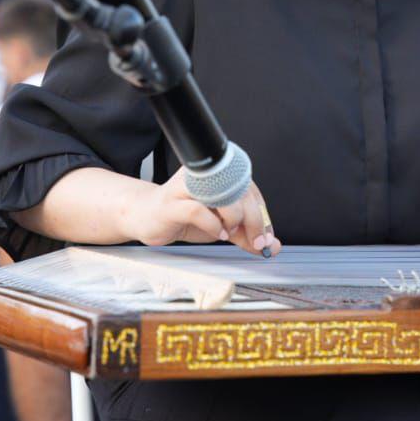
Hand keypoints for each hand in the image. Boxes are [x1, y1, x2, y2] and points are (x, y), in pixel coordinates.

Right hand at [125, 168, 280, 257]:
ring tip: (231, 232)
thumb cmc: (184, 217)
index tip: (268, 237)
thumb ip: (246, 235)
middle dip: (255, 220)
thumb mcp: (222, 227)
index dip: (262, 214)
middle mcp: (204, 175)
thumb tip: (272, 246)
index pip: (251, 189)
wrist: (147, 217)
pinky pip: (198, 210)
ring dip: (235, 218)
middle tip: (258, 241)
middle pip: (240, 191)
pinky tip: (218, 234)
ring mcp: (186, 187)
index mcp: (218, 175)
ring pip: (222, 195)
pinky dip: (213, 225)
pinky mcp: (171, 203)